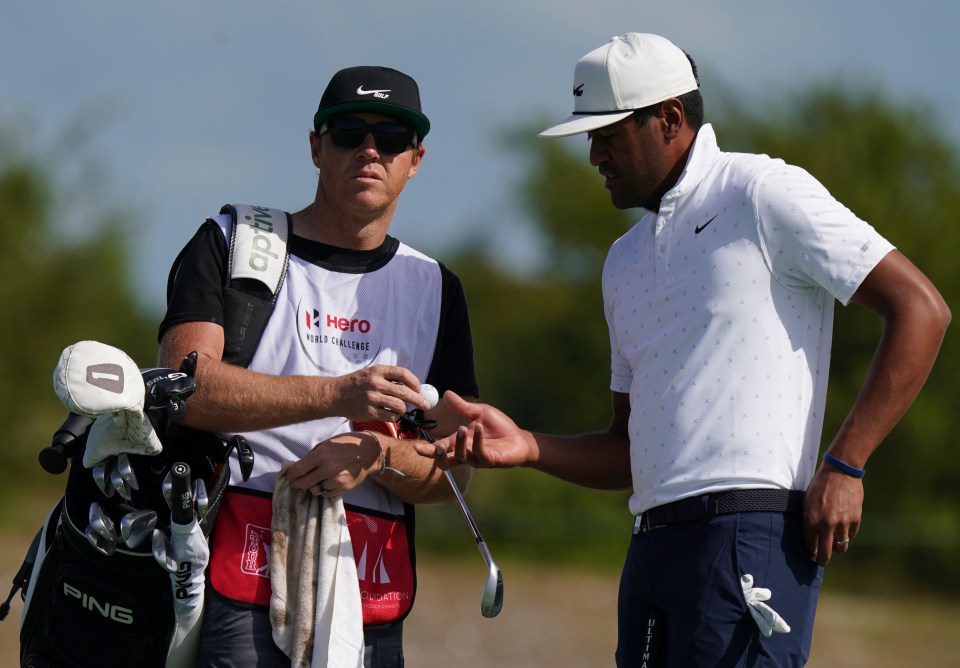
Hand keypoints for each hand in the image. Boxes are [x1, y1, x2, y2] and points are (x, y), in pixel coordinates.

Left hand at [284, 431, 379, 495]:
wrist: (368, 451)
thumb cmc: (345, 444)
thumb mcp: (326, 443)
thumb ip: (312, 456)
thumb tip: (298, 467)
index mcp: (321, 455)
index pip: (298, 470)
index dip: (291, 474)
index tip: (289, 476)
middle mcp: (328, 469)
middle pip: (304, 483)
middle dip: (297, 483)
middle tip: (295, 482)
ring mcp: (336, 480)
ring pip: (314, 490)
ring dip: (312, 486)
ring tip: (314, 480)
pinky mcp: (344, 488)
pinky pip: (326, 494)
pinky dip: (323, 490)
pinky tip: (326, 482)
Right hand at [329, 365, 430, 421]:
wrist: (335, 395)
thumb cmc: (357, 384)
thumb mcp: (371, 373)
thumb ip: (389, 377)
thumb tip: (413, 386)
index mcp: (378, 371)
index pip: (403, 373)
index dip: (415, 382)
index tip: (419, 389)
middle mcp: (376, 383)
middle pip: (405, 392)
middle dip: (419, 400)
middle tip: (426, 405)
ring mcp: (372, 398)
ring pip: (400, 406)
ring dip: (403, 409)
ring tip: (399, 408)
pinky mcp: (369, 412)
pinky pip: (391, 416)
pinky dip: (394, 416)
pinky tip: (390, 414)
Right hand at [413, 391, 534, 469]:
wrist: (519, 438)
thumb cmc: (499, 427)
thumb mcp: (479, 413)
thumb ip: (462, 407)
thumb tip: (446, 393)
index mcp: (460, 442)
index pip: (440, 449)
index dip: (428, 451)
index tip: (417, 448)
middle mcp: (466, 453)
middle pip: (445, 462)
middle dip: (438, 456)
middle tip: (438, 447)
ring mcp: (477, 459)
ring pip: (461, 457)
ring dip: (460, 443)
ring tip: (462, 427)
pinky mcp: (490, 460)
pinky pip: (479, 453)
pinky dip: (477, 440)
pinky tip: (478, 427)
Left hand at [803, 463, 863, 565]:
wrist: (840, 472)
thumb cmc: (820, 485)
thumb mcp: (807, 500)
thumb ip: (809, 518)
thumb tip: (810, 534)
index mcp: (811, 519)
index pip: (809, 544)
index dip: (809, 551)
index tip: (810, 554)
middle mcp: (826, 525)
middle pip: (825, 554)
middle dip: (822, 560)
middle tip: (820, 562)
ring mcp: (842, 523)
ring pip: (840, 547)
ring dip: (836, 548)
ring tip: (833, 545)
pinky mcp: (855, 520)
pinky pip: (850, 535)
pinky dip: (846, 535)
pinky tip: (842, 529)